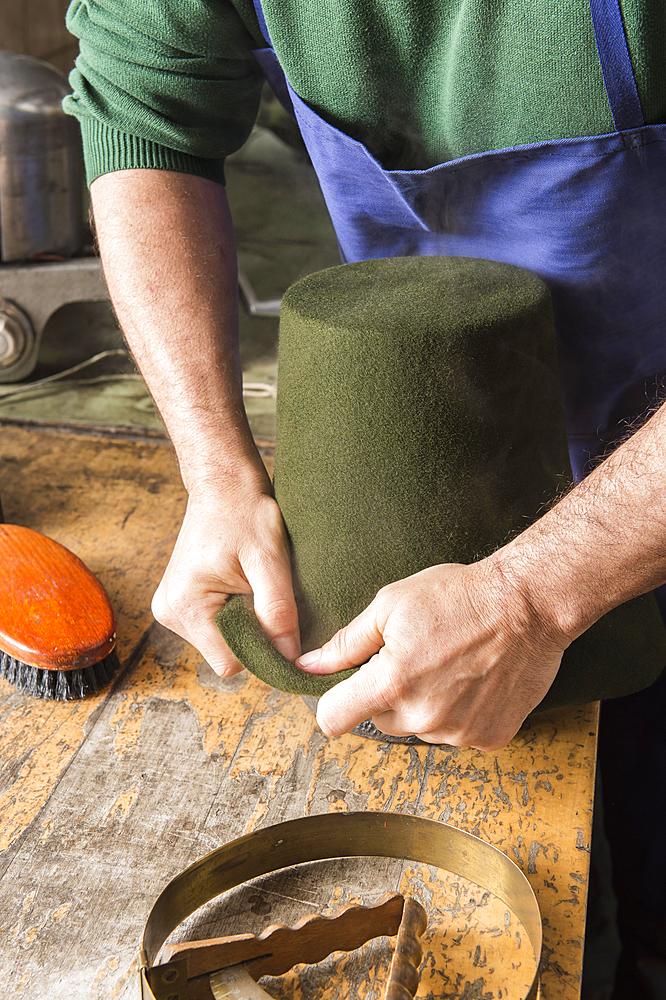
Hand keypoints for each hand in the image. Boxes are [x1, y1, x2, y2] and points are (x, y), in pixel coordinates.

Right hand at [152, 476, 299, 675]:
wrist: (224, 483)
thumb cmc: (246, 512)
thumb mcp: (269, 559)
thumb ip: (278, 610)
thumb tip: (289, 657)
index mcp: (186, 606)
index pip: (230, 662)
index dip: (261, 650)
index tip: (282, 625)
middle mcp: (170, 612)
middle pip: (226, 654)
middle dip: (254, 633)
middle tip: (266, 594)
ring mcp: (172, 608)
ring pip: (223, 642)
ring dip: (245, 622)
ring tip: (252, 584)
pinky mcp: (181, 601)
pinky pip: (217, 627)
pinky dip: (236, 613)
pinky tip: (242, 585)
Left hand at [296, 559, 568, 749]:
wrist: (527, 605)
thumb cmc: (458, 596)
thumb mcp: (392, 605)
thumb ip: (346, 643)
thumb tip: (308, 665)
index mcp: (391, 684)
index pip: (334, 719)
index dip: (334, 703)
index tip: (345, 690)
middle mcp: (422, 717)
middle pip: (380, 720)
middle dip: (387, 694)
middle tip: (414, 657)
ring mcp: (458, 733)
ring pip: (420, 727)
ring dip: (425, 704)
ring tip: (450, 664)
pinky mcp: (489, 738)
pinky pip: (458, 733)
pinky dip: (460, 713)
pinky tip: (474, 680)